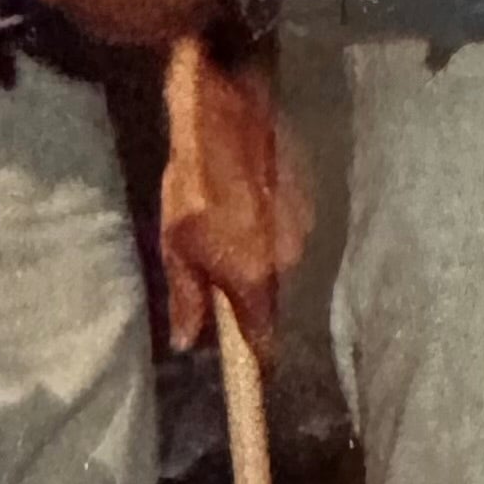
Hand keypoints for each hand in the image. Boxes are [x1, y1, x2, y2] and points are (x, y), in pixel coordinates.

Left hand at [159, 37, 313, 364]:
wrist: (224, 116)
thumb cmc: (192, 184)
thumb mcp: (175, 247)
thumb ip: (187, 299)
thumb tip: (188, 342)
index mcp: (255, 277)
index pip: (265, 338)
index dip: (256, 355)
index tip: (250, 367)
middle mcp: (288, 258)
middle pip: (270, 293)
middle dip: (246, 288)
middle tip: (214, 267)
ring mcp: (302, 226)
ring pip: (279, 257)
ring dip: (257, 250)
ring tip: (226, 222)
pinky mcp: (307, 197)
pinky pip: (286, 226)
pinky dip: (268, 221)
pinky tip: (244, 198)